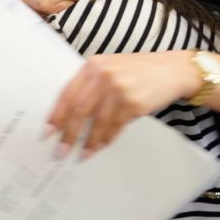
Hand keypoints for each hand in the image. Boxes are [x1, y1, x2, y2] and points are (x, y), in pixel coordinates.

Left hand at [47, 51, 197, 159]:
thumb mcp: (111, 68)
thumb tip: (70, 117)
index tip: (47, 132)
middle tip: (60, 151)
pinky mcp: (133, 103)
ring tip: (83, 154)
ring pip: (97, 122)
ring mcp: (119, 89)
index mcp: (93, 65)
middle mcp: (103, 75)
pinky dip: (106, 139)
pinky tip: (100, 146)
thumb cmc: (139, 72)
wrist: (172, 70)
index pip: (67, 93)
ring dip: (88, 141)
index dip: (56, 115)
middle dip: (68, 134)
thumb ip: (91, 85)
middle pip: (79, 110)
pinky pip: (114, 126)